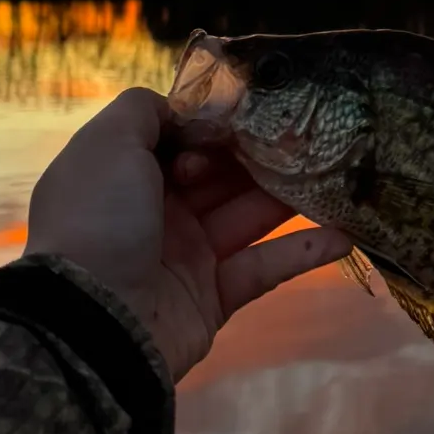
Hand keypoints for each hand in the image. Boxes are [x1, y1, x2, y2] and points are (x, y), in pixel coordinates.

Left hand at [24, 86, 349, 380]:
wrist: (89, 325)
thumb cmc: (99, 219)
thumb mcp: (108, 143)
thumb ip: (145, 109)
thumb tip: (187, 108)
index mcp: (130, 174)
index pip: (185, 138)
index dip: (216, 125)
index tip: (254, 113)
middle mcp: (159, 210)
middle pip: (223, 172)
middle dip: (263, 153)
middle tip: (312, 133)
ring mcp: (188, 256)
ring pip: (249, 213)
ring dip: (291, 193)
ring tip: (339, 171)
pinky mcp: (214, 298)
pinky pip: (264, 267)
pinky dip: (304, 251)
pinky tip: (344, 232)